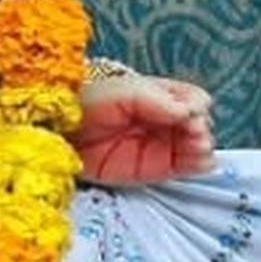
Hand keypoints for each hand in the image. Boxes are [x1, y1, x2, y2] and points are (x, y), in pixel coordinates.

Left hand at [74, 71, 216, 189]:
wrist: (58, 132)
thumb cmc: (87, 102)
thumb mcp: (122, 92)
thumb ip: (156, 99)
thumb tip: (188, 112)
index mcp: (160, 95)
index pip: (192, 99)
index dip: (195, 106)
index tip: (189, 114)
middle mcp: (165, 120)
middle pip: (198, 124)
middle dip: (200, 128)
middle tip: (193, 132)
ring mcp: (160, 145)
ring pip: (195, 146)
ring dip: (202, 147)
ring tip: (197, 147)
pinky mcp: (152, 169)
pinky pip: (182, 168)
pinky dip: (196, 165)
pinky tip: (201, 163)